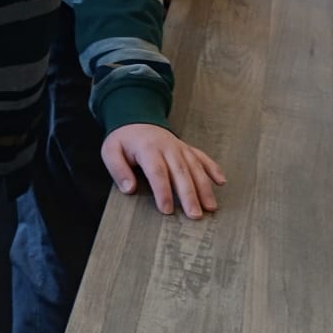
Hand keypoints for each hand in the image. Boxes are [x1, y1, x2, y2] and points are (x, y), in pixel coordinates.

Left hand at [101, 124, 225, 218]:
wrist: (135, 118)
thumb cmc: (123, 140)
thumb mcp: (110, 151)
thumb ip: (117, 169)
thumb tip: (129, 188)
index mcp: (147, 148)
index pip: (157, 172)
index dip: (162, 191)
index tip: (167, 210)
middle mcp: (167, 147)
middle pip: (180, 172)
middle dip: (188, 194)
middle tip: (194, 215)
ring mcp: (179, 147)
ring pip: (194, 167)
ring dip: (204, 187)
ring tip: (210, 207)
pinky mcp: (187, 148)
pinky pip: (202, 157)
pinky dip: (213, 168)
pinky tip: (221, 181)